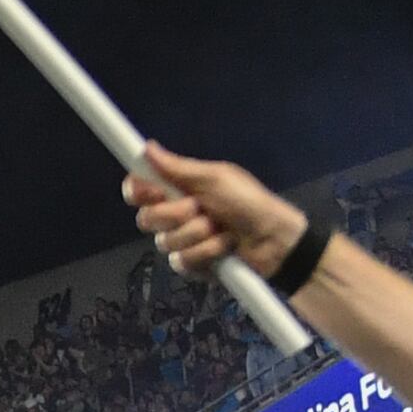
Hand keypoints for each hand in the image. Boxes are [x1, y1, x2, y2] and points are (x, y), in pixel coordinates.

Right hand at [123, 144, 307, 281]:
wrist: (274, 239)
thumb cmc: (249, 202)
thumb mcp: (216, 179)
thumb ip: (177, 168)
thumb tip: (146, 147)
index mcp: (177, 189)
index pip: (138, 189)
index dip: (138, 192)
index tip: (153, 192)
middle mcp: (174, 215)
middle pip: (146, 218)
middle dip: (174, 215)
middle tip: (199, 208)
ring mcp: (181, 240)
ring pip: (164, 242)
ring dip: (197, 234)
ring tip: (221, 228)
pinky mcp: (190, 264)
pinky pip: (181, 261)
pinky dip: (207, 252)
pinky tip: (224, 247)